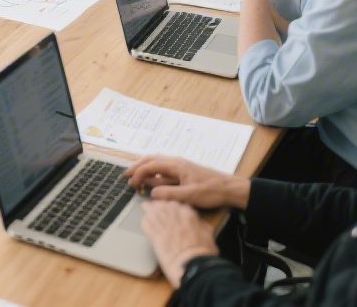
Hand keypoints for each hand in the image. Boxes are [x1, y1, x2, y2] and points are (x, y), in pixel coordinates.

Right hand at [126, 155, 249, 208]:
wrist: (230, 188)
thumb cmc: (211, 191)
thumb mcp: (189, 196)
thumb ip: (168, 194)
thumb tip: (151, 193)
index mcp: (176, 165)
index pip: (150, 165)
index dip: (138, 174)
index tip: (132, 185)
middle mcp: (176, 162)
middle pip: (151, 159)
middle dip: (137, 166)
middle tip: (126, 176)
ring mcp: (181, 165)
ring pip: (157, 162)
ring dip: (145, 168)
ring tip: (135, 176)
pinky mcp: (184, 171)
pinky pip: (164, 168)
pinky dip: (154, 171)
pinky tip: (153, 179)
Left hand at [140, 201, 220, 287]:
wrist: (193, 266)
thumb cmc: (204, 253)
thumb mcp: (209, 235)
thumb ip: (202, 225)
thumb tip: (199, 222)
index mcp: (188, 216)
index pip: (177, 205)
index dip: (173, 205)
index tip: (170, 206)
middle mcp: (174, 219)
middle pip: (163, 206)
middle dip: (158, 204)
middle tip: (155, 204)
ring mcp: (164, 228)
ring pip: (153, 214)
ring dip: (149, 210)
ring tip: (145, 207)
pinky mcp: (155, 239)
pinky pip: (147, 226)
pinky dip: (145, 221)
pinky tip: (145, 221)